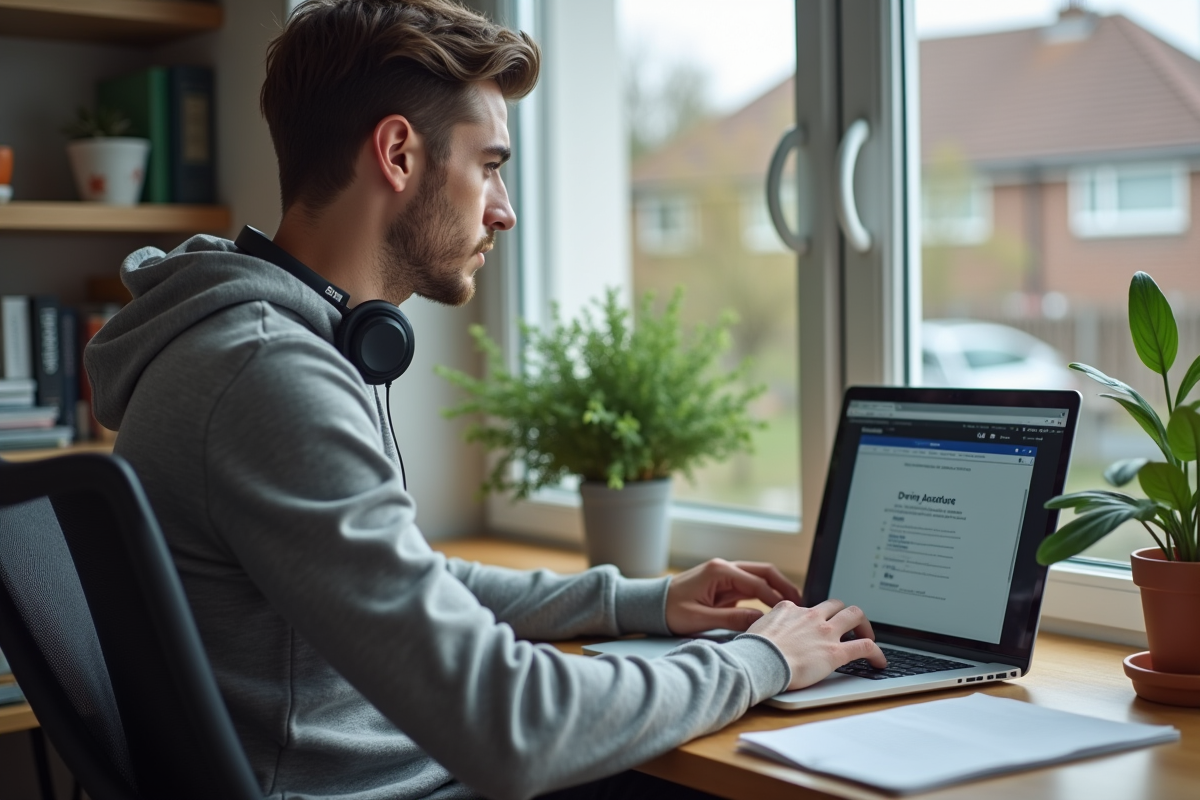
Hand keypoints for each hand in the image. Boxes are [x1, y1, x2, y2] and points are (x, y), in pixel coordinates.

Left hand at [665, 559, 802, 634]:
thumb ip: (732, 619)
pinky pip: (750, 587)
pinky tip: (774, 609)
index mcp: (719, 572)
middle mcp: (725, 568)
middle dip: (784, 585)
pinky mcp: (724, 585)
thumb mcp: (700, 619)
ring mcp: (725, 575)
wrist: (651, 606)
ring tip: (793, 607)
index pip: (757, 583)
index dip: (776, 599)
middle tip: (802, 603)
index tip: (791, 613)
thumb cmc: (670, 611)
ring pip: (759, 578)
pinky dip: (764, 595)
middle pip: (764, 572)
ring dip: (777, 589)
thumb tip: (761, 623)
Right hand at [747, 599, 886, 690]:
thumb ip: (765, 628)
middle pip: (836, 604)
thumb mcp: (755, 630)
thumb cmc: (752, 651)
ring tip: (868, 636)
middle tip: (850, 626)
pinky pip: (865, 646)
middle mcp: (810, 616)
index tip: (817, 626)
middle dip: (845, 613)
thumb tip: (761, 636)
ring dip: (864, 625)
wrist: (759, 661)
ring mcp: (825, 632)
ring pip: (855, 615)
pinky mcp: (836, 652)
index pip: (808, 607)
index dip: (815, 617)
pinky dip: (877, 653)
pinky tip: (880, 661)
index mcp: (789, 609)